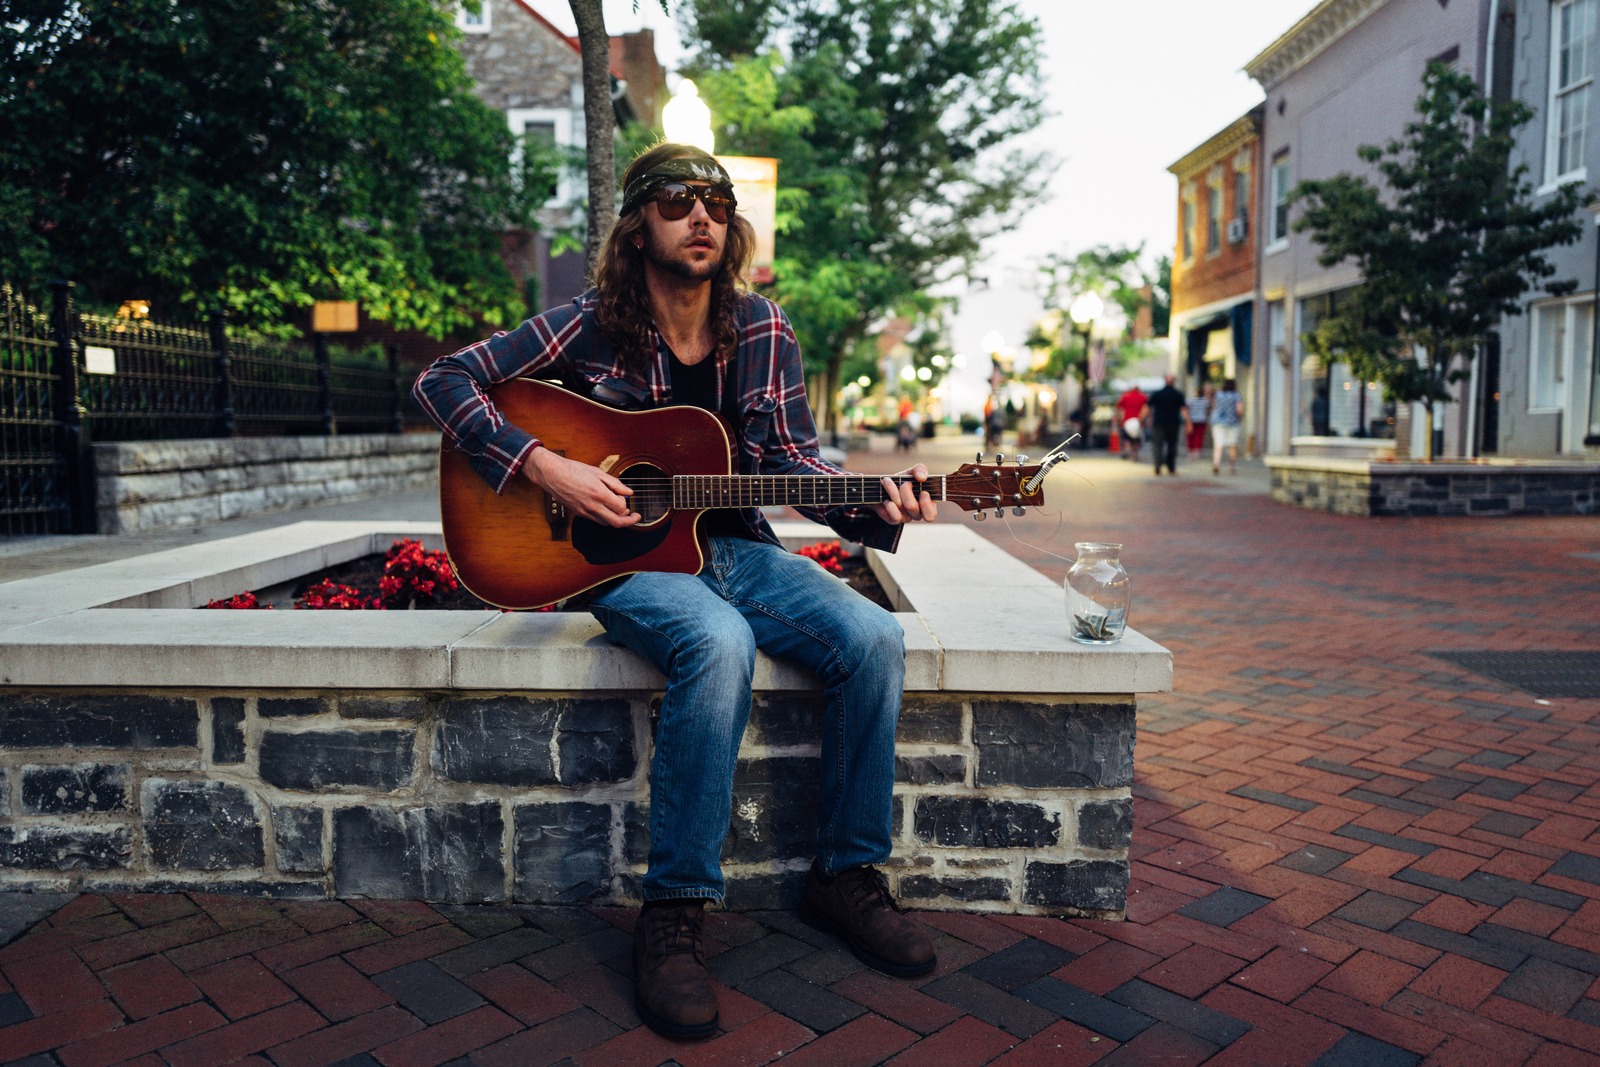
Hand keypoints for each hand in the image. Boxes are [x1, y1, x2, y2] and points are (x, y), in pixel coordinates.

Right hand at [523, 447, 639, 527]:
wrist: (552, 474)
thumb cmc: (573, 470)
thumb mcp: (598, 472)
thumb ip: (615, 484)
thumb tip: (628, 492)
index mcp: (599, 494)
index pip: (621, 508)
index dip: (627, 504)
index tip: (626, 498)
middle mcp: (592, 506)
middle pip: (617, 522)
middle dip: (629, 521)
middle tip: (635, 517)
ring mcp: (584, 512)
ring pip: (606, 523)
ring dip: (615, 519)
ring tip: (619, 510)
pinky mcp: (579, 513)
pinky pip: (596, 520)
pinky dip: (604, 517)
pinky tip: (605, 508)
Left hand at [871, 464, 936, 524]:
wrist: (884, 486)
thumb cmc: (903, 480)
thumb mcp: (912, 472)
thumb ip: (921, 469)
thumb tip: (921, 477)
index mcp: (927, 504)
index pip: (930, 515)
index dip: (926, 505)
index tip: (923, 492)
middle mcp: (917, 513)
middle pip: (913, 508)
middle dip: (906, 492)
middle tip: (903, 483)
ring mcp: (905, 517)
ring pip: (901, 508)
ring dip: (893, 492)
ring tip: (887, 481)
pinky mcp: (893, 520)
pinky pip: (894, 517)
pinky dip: (890, 506)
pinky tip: (886, 499)